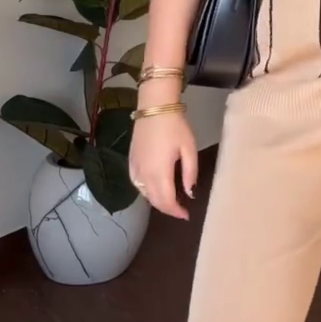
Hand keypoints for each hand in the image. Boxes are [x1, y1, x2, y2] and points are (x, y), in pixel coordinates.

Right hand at [129, 104, 197, 220]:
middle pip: (154, 201)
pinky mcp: (130, 161)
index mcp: (159, 172)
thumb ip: (190, 173)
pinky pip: (136, 184)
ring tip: (170, 200)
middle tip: (180, 210)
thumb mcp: (189, 148)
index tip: (186, 215)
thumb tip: (190, 193)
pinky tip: (154, 188)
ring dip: (157, 201)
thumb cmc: (175, 126)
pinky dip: (145, 191)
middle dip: (167, 208)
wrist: (154, 107)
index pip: (166, 201)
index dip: (176, 211)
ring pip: (144, 194)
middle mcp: (144, 174)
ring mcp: (135, 168)